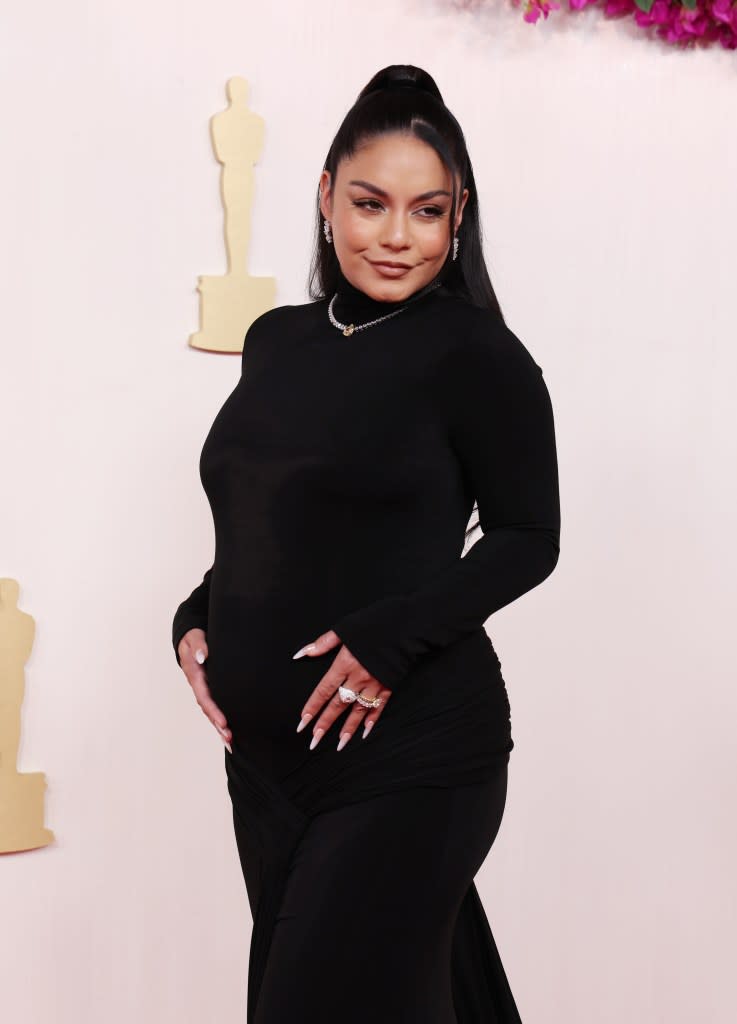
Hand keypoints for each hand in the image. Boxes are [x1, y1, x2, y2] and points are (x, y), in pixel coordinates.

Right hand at [177, 628, 232, 752]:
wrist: (190, 636)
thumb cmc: (194, 636)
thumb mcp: (194, 636)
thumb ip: (198, 645)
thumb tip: (202, 656)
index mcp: (194, 674)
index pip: (204, 696)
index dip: (213, 710)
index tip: (224, 722)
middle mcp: (198, 685)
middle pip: (207, 708)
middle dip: (218, 724)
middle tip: (229, 739)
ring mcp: (203, 687)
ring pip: (211, 710)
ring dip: (219, 726)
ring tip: (230, 742)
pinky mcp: (210, 687)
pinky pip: (215, 704)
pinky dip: (221, 719)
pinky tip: (229, 731)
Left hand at [293, 630, 392, 750]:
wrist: (407, 625)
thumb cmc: (375, 624)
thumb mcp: (345, 629)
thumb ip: (323, 643)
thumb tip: (302, 653)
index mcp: (345, 663)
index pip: (324, 690)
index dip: (312, 707)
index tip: (302, 723)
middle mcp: (358, 677)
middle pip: (338, 704)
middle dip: (325, 724)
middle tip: (314, 742)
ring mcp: (375, 683)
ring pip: (358, 710)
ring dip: (348, 728)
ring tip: (339, 744)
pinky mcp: (389, 685)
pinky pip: (379, 706)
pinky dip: (372, 719)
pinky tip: (365, 731)